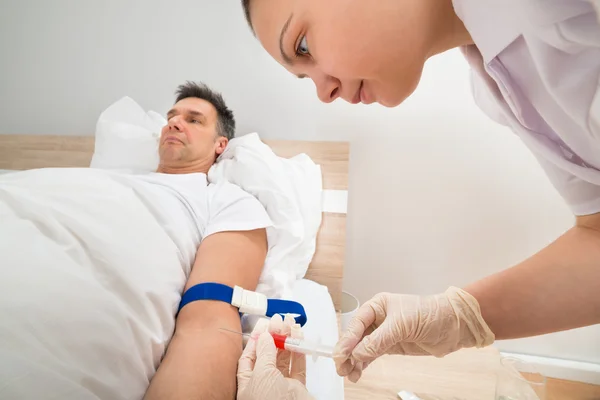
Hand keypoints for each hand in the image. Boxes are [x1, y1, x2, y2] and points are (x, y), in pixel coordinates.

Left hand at [237, 315, 313, 399]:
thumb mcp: (262, 375)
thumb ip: (265, 354)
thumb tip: (266, 337)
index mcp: (248, 383)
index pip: (249, 356)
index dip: (257, 339)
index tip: (264, 324)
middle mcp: (263, 384)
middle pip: (268, 355)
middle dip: (274, 336)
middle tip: (280, 320)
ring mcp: (280, 386)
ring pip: (283, 359)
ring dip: (287, 341)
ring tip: (291, 324)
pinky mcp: (296, 389)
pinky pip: (297, 367)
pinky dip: (299, 352)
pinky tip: (299, 338)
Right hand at [334, 287, 494, 381]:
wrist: (453, 325)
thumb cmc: (430, 313)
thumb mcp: (401, 325)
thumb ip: (378, 340)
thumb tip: (358, 353)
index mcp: (378, 306)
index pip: (357, 324)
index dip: (347, 339)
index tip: (341, 354)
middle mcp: (379, 319)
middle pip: (356, 337)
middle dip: (347, 352)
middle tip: (341, 366)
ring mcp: (385, 333)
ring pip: (363, 348)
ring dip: (354, 361)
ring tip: (348, 374)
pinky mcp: (393, 346)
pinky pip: (373, 355)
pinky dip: (364, 364)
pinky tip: (357, 372)